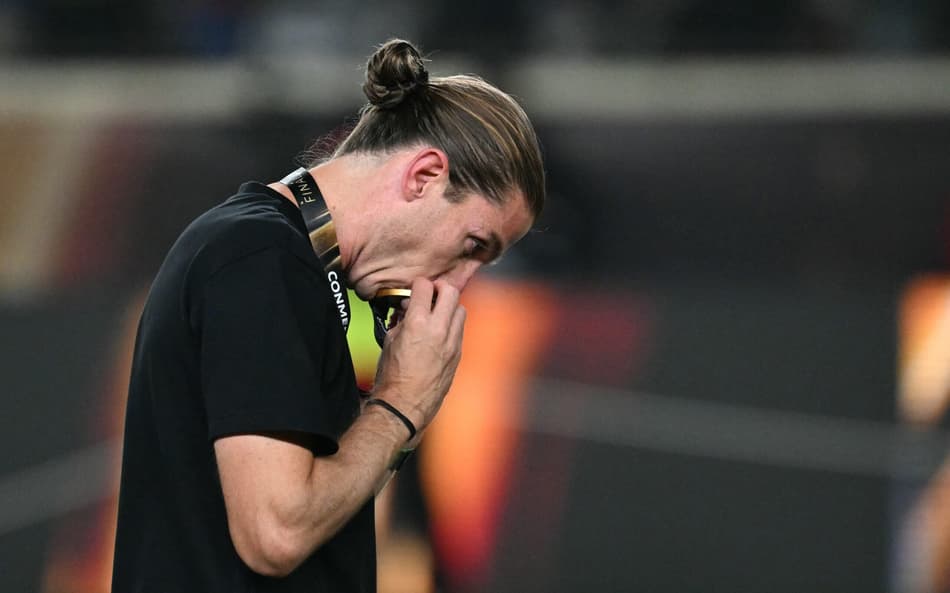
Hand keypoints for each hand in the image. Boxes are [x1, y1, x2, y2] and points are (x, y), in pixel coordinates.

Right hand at [371, 278, 465, 437]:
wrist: (405, 404)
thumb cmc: (393, 376)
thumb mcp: (389, 341)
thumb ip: (401, 320)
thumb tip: (407, 310)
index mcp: (418, 323)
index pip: (425, 287)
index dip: (418, 285)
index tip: (416, 289)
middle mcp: (439, 330)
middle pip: (451, 291)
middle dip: (440, 288)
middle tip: (431, 294)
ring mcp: (452, 342)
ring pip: (461, 309)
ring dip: (449, 306)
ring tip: (437, 313)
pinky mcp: (458, 354)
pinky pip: (460, 329)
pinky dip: (452, 324)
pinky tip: (440, 332)